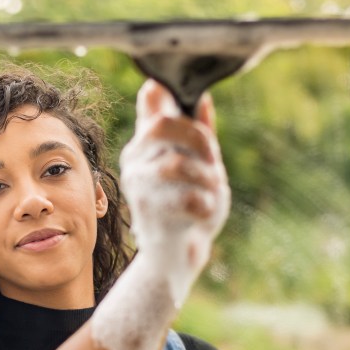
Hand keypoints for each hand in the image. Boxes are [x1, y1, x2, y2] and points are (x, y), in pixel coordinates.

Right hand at [120, 80, 230, 285]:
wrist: (177, 254)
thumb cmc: (188, 206)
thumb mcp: (199, 165)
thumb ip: (199, 133)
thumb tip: (203, 96)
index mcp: (145, 144)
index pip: (152, 101)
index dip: (171, 95)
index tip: (195, 113)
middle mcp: (135, 161)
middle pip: (163, 125)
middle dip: (199, 139)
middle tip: (214, 160)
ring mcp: (139, 186)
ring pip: (178, 164)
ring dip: (207, 178)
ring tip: (212, 191)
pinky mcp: (151, 212)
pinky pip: (189, 197)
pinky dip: (207, 205)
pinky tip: (204, 213)